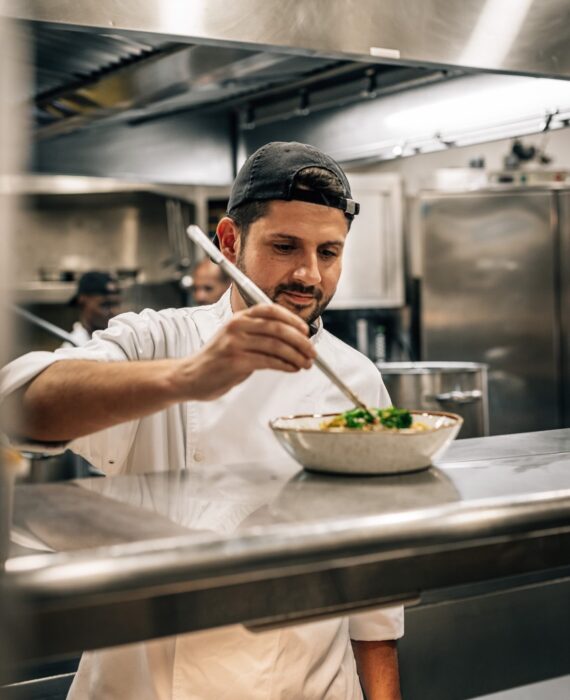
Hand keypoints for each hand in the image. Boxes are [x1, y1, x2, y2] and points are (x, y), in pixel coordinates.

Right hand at [172, 304, 316, 400]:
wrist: (191, 376)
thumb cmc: (218, 359)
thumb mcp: (236, 338)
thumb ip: (259, 334)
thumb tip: (293, 337)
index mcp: (239, 317)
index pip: (270, 310)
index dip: (292, 318)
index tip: (306, 330)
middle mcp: (237, 326)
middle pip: (278, 328)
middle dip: (300, 341)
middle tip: (312, 352)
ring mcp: (235, 343)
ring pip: (276, 346)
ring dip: (296, 356)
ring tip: (306, 363)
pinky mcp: (236, 361)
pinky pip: (268, 361)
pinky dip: (285, 365)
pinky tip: (292, 369)